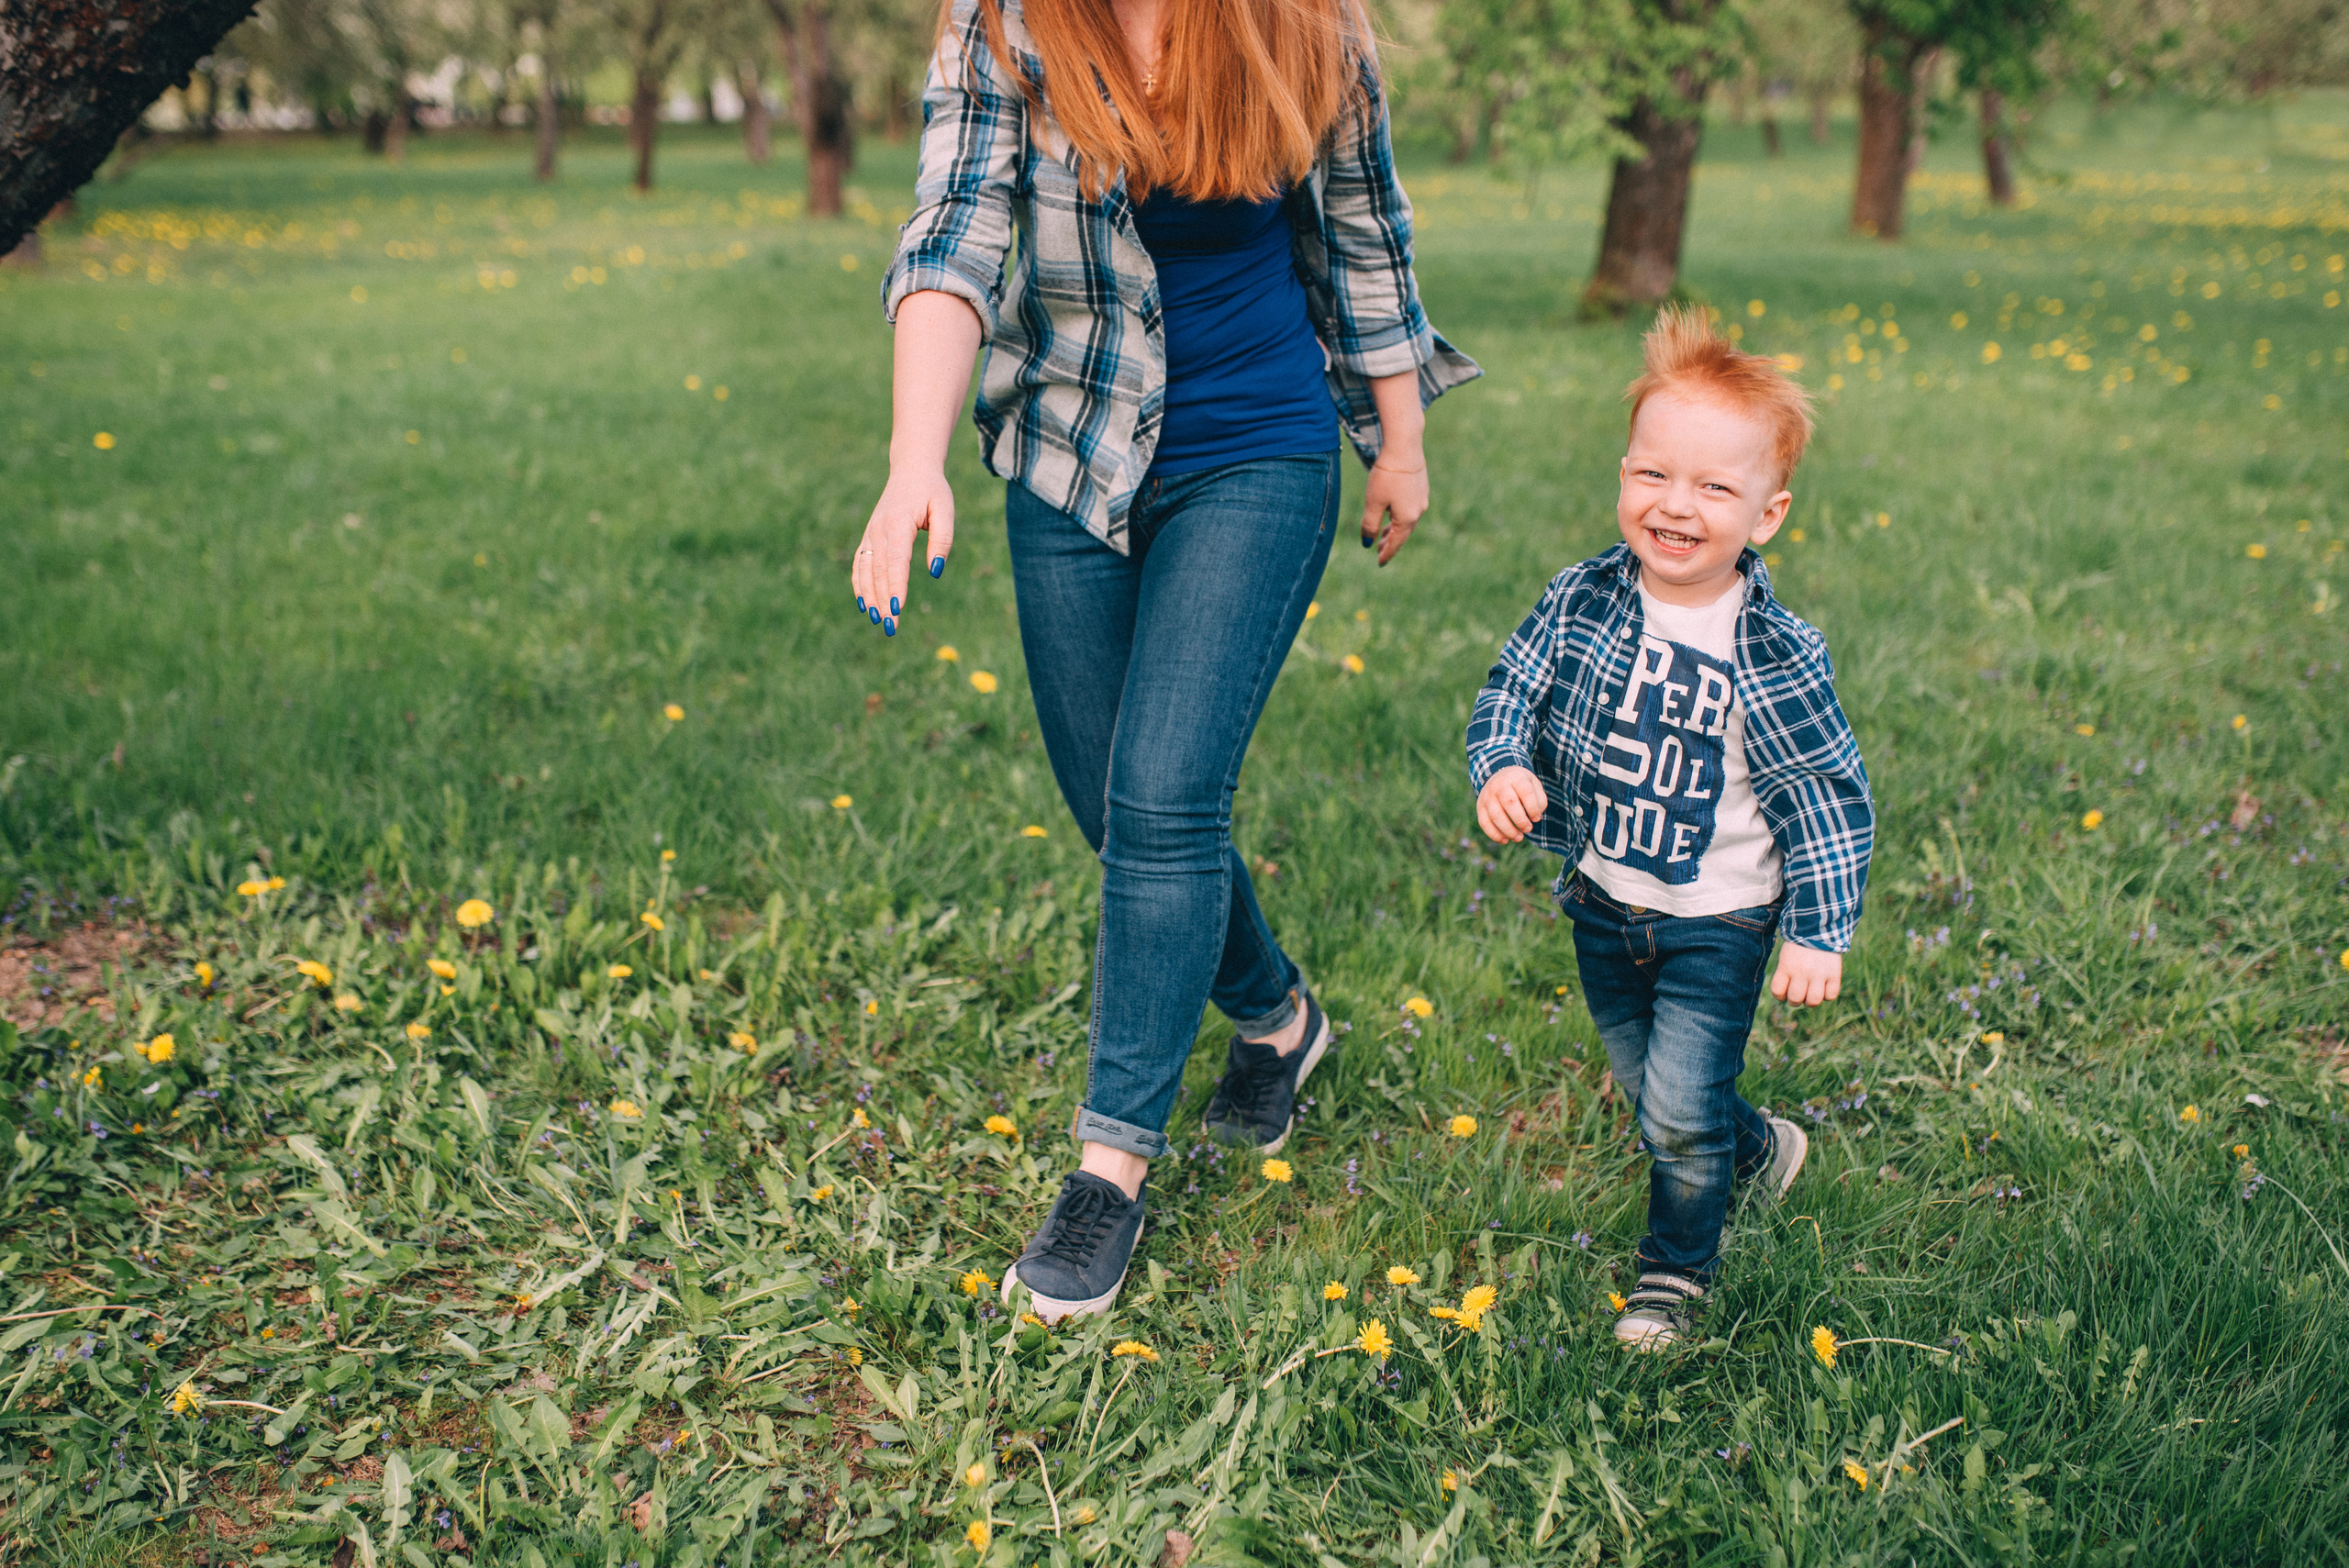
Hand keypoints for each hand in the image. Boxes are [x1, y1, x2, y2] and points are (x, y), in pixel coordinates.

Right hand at [852, 467, 955, 635]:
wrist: (911, 470)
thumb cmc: (932, 490)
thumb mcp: (945, 510)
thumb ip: (943, 540)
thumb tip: (935, 570)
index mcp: (898, 524)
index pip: (896, 561)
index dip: (896, 585)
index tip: (898, 608)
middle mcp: (879, 530)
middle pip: (879, 571)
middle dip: (884, 600)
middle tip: (891, 626)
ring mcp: (871, 533)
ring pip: (866, 570)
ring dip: (870, 597)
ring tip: (878, 620)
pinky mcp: (869, 537)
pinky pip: (860, 564)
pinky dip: (859, 585)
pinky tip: (865, 604)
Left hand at [1362, 456, 1427, 565]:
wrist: (1404, 447)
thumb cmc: (1387, 475)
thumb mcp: (1373, 503)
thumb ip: (1370, 525)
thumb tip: (1367, 543)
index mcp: (1407, 519)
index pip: (1396, 543)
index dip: (1387, 554)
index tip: (1379, 563)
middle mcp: (1418, 511)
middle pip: (1403, 533)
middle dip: (1391, 543)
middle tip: (1379, 551)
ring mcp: (1422, 499)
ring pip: (1407, 521)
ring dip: (1395, 530)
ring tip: (1384, 535)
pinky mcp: (1421, 487)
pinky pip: (1410, 509)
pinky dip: (1400, 517)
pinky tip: (1393, 514)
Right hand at [1476, 766, 1547, 843]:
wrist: (1499, 776)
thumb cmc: (1521, 786)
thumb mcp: (1534, 786)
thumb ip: (1539, 801)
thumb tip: (1534, 817)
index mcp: (1516, 778)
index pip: (1526, 792)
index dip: (1533, 808)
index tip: (1536, 818)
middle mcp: (1500, 785)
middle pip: (1509, 803)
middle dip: (1520, 820)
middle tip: (1528, 829)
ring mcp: (1488, 795)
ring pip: (1496, 815)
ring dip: (1508, 830)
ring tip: (1518, 838)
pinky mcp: (1480, 806)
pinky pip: (1484, 823)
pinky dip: (1494, 835)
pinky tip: (1505, 840)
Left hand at [1770, 943, 1842, 1006]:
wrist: (1819, 929)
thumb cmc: (1799, 947)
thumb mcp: (1786, 957)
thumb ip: (1785, 976)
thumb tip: (1789, 997)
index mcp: (1786, 966)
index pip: (1777, 991)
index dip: (1780, 996)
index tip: (1784, 992)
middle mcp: (1801, 971)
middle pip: (1795, 999)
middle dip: (1795, 1001)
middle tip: (1798, 994)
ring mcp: (1819, 973)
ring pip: (1813, 1001)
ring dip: (1811, 1001)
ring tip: (1811, 993)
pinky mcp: (1834, 974)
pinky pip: (1831, 996)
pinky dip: (1827, 995)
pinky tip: (1824, 987)